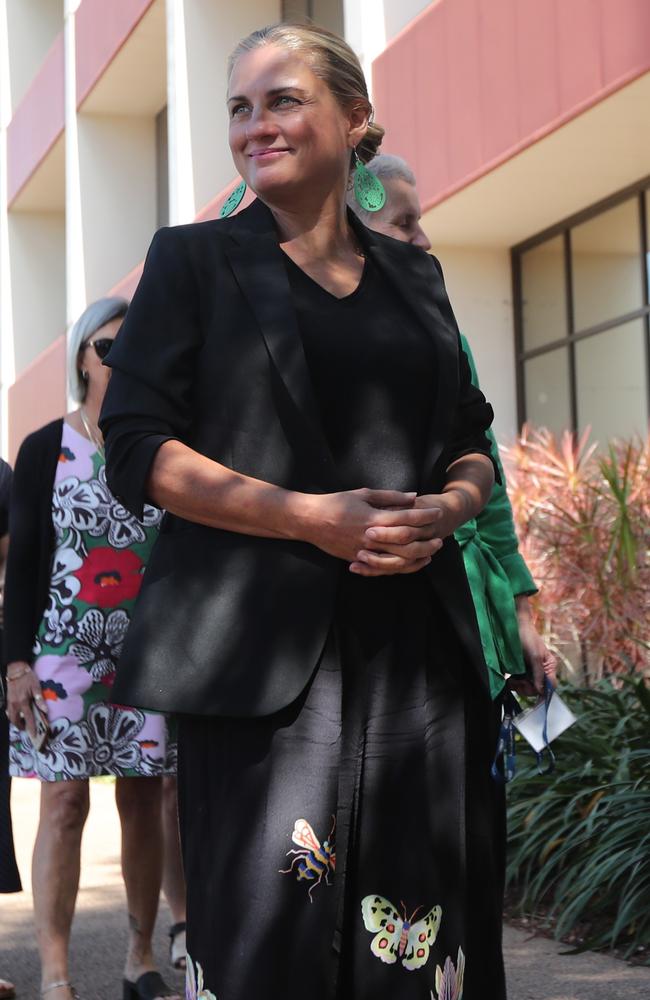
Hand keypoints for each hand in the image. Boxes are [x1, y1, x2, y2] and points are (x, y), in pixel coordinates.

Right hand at [5, 662, 43, 738]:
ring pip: (11, 717)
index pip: (28, 718)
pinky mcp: (7, 700)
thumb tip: (45, 710)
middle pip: (16, 721)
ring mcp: (9, 702)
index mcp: (23, 701)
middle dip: (21, 726)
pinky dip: (13, 716)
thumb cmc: (28, 677)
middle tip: (28, 728)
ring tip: (23, 722)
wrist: (16, 669)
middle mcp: (15, 704)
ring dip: (16, 722)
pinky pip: (8, 712)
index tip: (34, 734)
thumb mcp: (36, 687)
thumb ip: (40, 699)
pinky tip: (18, 714)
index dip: (31, 727)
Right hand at [299, 488, 446, 575]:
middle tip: (440, 538)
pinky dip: (399, 568)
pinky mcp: (358, 560)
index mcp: (373, 517)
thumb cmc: (336, 503)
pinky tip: (409, 564)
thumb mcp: (363, 493)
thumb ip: (390, 497)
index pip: (406, 518)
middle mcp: (371, 537)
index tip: (437, 513)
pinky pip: (383, 568)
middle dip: (425, 541)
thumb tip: (413, 497)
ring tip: (430, 553)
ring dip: (417, 558)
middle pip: (406, 543)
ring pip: (396, 560)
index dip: (424, 516)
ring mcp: (364, 551)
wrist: (310, 521)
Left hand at [508, 596, 557, 695]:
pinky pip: (520, 682)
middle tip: (516, 683)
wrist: (515, 627)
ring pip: (527, 687)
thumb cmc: (528, 638)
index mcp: (549, 667)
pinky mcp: (522, 670)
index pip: (550, 686)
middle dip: (526, 688)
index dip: (542, 693)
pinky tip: (509, 680)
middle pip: (537, 689)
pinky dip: (514, 683)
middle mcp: (542, 671)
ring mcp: (531, 671)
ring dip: (519, 687)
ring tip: (511, 681)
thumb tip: (541, 691)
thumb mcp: (535, 656)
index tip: (531, 694)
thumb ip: (539, 673)